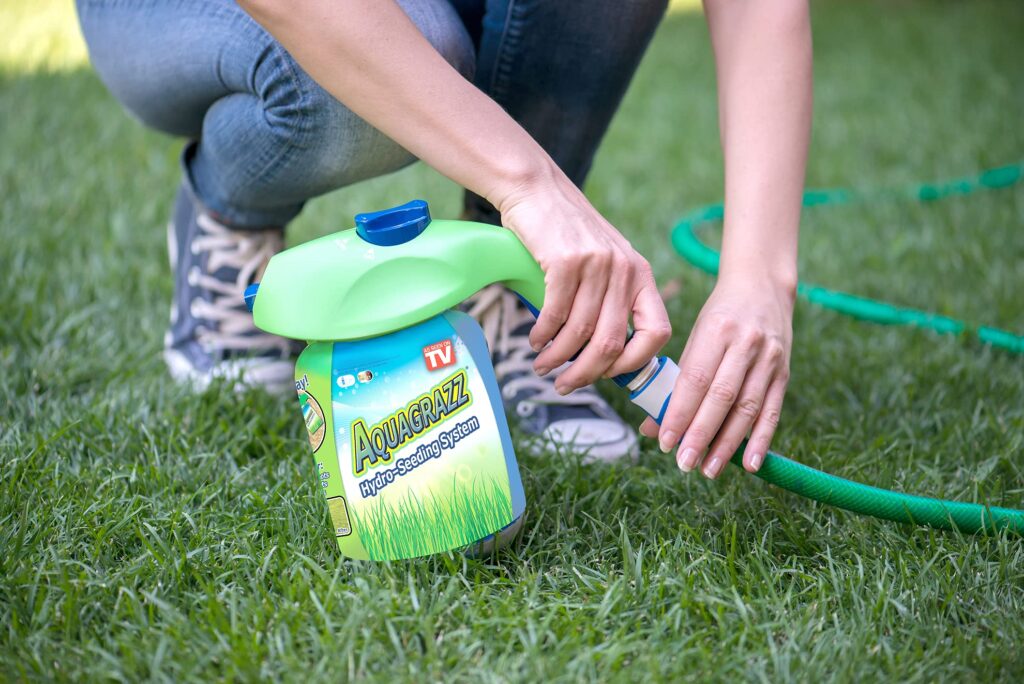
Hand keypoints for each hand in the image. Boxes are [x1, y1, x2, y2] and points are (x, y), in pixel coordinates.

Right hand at [497, 167, 670, 392]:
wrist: (537, 190)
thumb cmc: (567, 233)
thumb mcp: (605, 262)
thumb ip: (611, 299)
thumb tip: (604, 356)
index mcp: (641, 274)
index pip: (657, 331)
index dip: (635, 362)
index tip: (610, 375)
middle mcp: (624, 270)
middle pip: (611, 342)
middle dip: (586, 373)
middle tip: (564, 384)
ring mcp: (596, 264)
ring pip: (580, 332)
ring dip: (557, 358)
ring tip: (542, 365)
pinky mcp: (565, 260)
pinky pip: (554, 314)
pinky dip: (543, 335)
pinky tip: (535, 341)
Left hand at [639, 273, 793, 477]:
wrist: (764, 286)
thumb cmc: (719, 316)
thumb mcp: (694, 337)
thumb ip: (676, 381)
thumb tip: (651, 426)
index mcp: (715, 330)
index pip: (695, 379)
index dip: (680, 413)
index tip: (665, 441)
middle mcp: (745, 344)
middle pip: (722, 397)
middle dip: (701, 434)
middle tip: (684, 463)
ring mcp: (769, 358)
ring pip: (747, 408)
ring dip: (728, 444)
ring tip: (709, 470)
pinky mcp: (785, 372)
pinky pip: (773, 411)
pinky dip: (761, 440)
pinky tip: (750, 464)